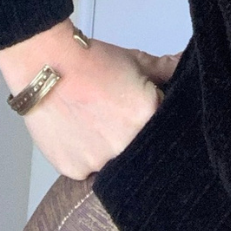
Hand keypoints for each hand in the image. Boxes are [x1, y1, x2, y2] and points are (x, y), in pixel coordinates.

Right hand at [0, 19, 181, 179]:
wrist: (45, 65)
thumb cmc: (90, 60)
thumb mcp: (135, 60)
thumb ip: (165, 69)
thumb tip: (184, 63)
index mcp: (146, 116)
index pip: (164, 124)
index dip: (154, 115)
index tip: (142, 107)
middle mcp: (125, 145)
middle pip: (140, 147)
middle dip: (134, 133)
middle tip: (117, 114)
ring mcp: (99, 162)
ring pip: (114, 161)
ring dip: (110, 146)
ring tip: (96, 121)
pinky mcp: (75, 170)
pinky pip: (89, 168)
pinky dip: (87, 153)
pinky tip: (80, 131)